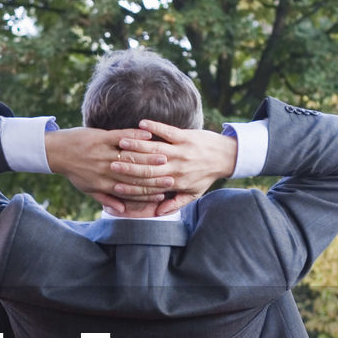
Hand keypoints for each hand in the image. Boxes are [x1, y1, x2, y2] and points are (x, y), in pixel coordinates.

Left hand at [45, 126, 172, 212]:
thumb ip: (106, 199)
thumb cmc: (74, 172)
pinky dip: (135, 136)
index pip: (130, 191)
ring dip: (149, 157)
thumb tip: (122, 211)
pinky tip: (149, 135)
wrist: (57, 152)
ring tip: (166, 156)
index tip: (163, 194)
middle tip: (172, 176)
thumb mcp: (88, 190)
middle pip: (134, 175)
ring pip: (130, 157)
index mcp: (104, 184)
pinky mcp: (100, 138)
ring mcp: (103, 153)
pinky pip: (121, 136)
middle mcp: (105, 170)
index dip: (148, 193)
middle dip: (154, 177)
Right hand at [110, 120, 237, 215]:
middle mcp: (177, 166)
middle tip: (111, 163)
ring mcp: (181, 150)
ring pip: (155, 149)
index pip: (149, 185)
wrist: (227, 156)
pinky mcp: (186, 136)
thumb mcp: (193, 194)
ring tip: (120, 143)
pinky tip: (140, 124)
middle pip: (149, 167)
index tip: (116, 184)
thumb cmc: (206, 175)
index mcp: (176, 182)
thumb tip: (158, 212)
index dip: (132, 185)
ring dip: (137, 145)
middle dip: (129, 165)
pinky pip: (167, 131)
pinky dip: (154, 127)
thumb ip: (175, 203)